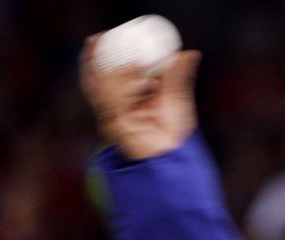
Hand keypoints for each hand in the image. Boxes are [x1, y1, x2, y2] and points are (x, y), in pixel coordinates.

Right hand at [79, 35, 199, 158]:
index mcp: (119, 100)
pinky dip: (127, 89)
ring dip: (122, 75)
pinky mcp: (115, 126)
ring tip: (148, 78)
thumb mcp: (176, 98)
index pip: (98, 73)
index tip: (101, 36)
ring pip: (103, 87)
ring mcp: (110, 118)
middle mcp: (110, 109)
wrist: (172, 159)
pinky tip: (144, 85)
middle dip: (96, 57)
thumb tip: (190, 53)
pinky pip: (114, 102)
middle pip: (94, 78)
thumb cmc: (173, 134)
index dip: (94, 54)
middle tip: (112, 43)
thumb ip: (178, 76)